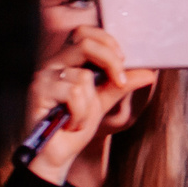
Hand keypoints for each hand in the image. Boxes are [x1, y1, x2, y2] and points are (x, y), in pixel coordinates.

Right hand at [18, 26, 138, 183]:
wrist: (57, 154)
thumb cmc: (74, 125)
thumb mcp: (104, 101)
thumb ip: (122, 85)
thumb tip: (149, 72)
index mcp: (68, 61)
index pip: (85, 32)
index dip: (107, 41)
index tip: (123, 61)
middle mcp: (53, 64)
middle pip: (86, 42)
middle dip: (111, 62)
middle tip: (120, 81)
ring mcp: (43, 76)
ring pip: (84, 76)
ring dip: (90, 105)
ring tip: (79, 117)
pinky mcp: (37, 91)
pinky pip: (74, 94)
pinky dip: (79, 114)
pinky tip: (70, 123)